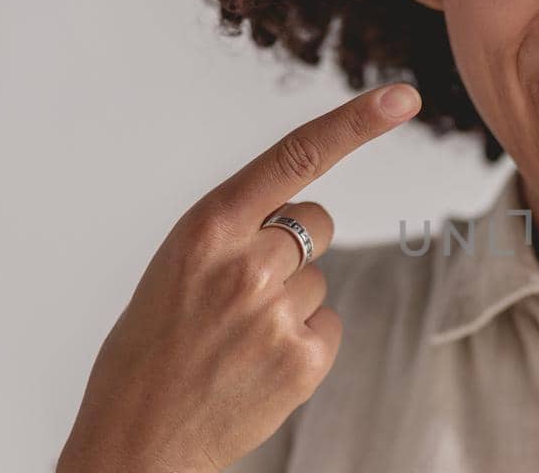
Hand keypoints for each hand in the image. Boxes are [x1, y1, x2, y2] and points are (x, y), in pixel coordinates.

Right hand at [58, 84, 420, 471]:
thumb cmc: (149, 352)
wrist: (136, 439)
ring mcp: (278, 312)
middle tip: (242, 292)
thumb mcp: (174, 270)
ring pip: (319, 279)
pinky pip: (327, 323)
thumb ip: (233, 236)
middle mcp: (246, 263)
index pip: (292, 158)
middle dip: (294, 246)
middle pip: (316, 223)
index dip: (354, 124)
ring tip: (236, 340)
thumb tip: (296, 225)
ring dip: (290, 302)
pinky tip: (258, 365)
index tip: (401, 100)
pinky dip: (303, 342)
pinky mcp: (305, 357)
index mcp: (205, 229)